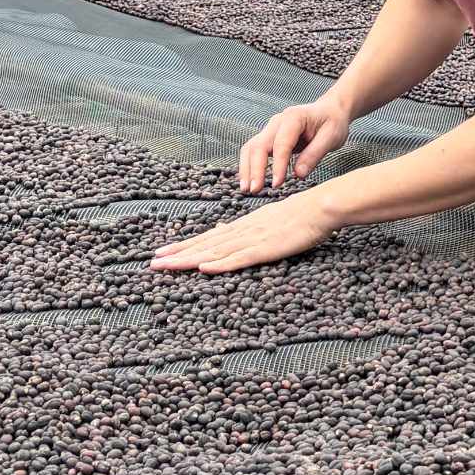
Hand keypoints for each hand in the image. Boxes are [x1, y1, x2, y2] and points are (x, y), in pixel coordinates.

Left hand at [149, 190, 337, 273]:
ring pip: (216, 251)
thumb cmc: (300, 214)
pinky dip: (222, 264)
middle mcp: (244, 230)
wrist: (321, 206)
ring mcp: (255, 239)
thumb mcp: (268, 219)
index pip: (208, 237)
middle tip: (153, 262)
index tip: (162, 252)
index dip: (184, 246)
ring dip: (189, 260)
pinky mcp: (268, 248)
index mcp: (244, 225)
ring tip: (167, 265)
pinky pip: (241, 258)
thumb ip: (245, 228)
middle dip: (178, 254)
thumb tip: (221, 231)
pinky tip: (205, 268)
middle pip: (205, 244)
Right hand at [238, 100, 348, 193]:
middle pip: (259, 145)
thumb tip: (298, 175)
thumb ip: (314, 154)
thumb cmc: (333, 121)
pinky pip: (254, 151)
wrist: (331, 110)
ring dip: (247, 168)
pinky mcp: (270, 138)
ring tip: (246, 189)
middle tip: (255, 190)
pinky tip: (249, 180)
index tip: (277, 184)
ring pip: (251, 148)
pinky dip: (249, 165)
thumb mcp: (331, 137)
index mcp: (294, 118)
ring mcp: (271, 129)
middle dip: (255, 169)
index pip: (281, 144)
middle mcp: (277, 122)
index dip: (278, 165)